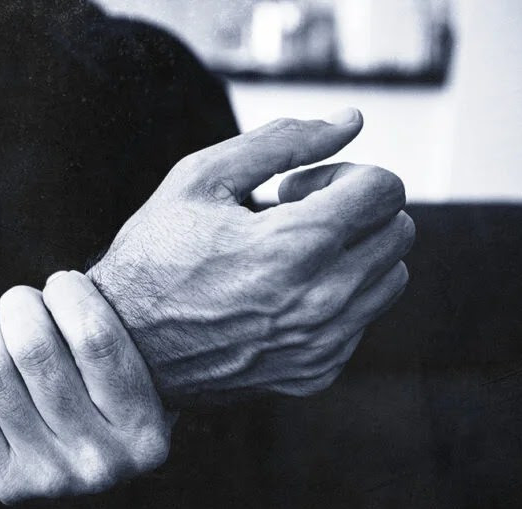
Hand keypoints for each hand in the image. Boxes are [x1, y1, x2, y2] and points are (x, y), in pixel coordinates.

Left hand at [0, 272, 171, 503]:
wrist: (83, 463)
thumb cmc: (109, 389)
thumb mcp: (139, 366)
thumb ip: (119, 327)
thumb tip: (66, 278)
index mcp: (145, 428)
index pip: (93, 336)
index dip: (67, 293)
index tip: (61, 284)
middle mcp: (101, 460)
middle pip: (33, 349)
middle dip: (18, 304)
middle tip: (21, 300)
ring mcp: (50, 477)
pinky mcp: (5, 480)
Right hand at [87, 109, 413, 404]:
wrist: (123, 347)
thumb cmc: (154, 255)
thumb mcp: (200, 178)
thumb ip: (281, 141)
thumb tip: (350, 122)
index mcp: (296, 245)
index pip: (385, 189)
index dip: (341, 175)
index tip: (294, 190)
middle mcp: (320, 300)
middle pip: (398, 232)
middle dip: (353, 211)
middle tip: (293, 219)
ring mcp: (321, 344)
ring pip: (389, 279)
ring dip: (352, 256)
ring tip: (289, 258)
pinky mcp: (314, 373)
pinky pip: (359, 323)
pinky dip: (333, 301)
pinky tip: (278, 297)